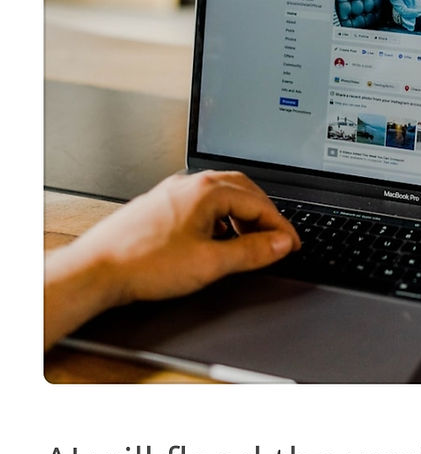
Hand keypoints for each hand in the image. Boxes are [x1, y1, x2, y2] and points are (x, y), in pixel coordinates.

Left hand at [45, 171, 299, 347]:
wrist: (96, 269)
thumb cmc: (144, 264)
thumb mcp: (210, 263)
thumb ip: (251, 252)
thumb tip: (280, 243)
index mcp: (207, 190)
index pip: (259, 203)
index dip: (280, 227)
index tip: (291, 245)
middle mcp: (190, 184)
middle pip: (243, 191)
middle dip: (264, 215)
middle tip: (277, 239)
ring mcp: (173, 192)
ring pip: (220, 196)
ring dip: (241, 216)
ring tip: (249, 242)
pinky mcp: (160, 205)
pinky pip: (201, 203)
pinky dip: (219, 218)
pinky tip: (215, 240)